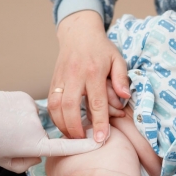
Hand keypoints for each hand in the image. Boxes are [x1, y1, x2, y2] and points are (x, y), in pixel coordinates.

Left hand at [0, 85, 102, 172]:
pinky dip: (20, 114)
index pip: (65, 147)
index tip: (100, 142)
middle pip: (44, 137)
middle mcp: (38, 127)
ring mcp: (34, 111)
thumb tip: (39, 155)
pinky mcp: (28, 99)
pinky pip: (30, 110)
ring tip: (4, 125)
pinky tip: (5, 114)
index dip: (83, 146)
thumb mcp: (3, 161)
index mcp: (32, 144)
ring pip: (36, 123)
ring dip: (24, 125)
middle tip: (8, 137)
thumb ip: (26, 163)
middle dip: (32, 139)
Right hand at [48, 11, 129, 141]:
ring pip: (55, 106)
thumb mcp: (117, 59)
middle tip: (83, 142)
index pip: (96, 102)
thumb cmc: (101, 48)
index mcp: (94, 72)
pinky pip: (50, 102)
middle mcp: (75, 76)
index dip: (99, 123)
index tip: (101, 139)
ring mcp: (61, 78)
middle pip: (70, 107)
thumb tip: (125, 97)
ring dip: (62, 125)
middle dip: (75, 128)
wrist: (79, 32)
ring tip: (72, 137)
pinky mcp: (53, 80)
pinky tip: (63, 125)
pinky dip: (55, 117)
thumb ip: (121, 78)